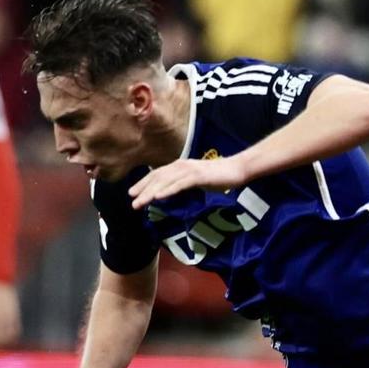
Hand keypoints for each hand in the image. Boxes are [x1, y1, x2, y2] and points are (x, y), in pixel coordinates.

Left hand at [129, 152, 249, 208]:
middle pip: (158, 177)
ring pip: (165, 181)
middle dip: (143, 189)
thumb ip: (183, 182)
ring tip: (140, 202)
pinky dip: (167, 190)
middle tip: (131, 200)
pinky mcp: (198, 176)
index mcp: (180, 165)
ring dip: (151, 192)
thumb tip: (171, 190)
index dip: (144, 183)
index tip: (132, 193)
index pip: (157, 174)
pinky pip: (179, 184)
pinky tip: (158, 197)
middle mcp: (181, 165)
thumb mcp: (196, 179)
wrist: (237, 169)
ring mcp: (190, 170)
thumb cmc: (218, 176)